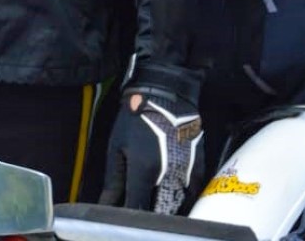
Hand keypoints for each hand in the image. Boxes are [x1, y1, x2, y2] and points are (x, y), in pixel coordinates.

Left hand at [101, 84, 203, 213]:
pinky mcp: (198, 164)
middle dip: (149, 210)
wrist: (165, 90)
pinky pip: (192, 191)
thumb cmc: (136, 115)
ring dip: (166, 205)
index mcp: (144, 170)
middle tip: (141, 200)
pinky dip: (183, 195)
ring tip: (155, 193)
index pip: (138, 208)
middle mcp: (167, 175)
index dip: (131, 214)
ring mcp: (186, 170)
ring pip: (177, 203)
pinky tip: (172, 188)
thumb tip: (106, 204)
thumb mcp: (117, 145)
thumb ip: (114, 180)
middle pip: (159, 209)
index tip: (126, 210)